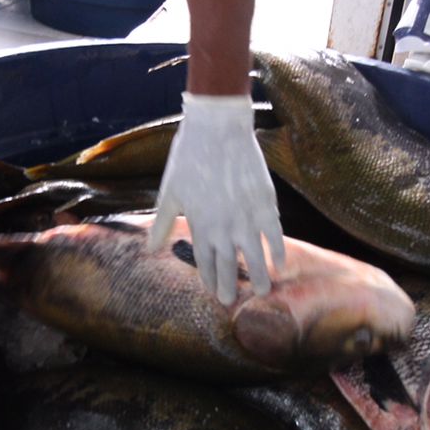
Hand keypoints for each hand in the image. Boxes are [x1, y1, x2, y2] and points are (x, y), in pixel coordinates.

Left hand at [148, 92, 285, 303]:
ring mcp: (246, 217)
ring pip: (254, 256)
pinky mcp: (265, 203)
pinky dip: (279, 251)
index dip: (209, 278)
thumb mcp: (169, 192)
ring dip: (258, 276)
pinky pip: (275, 234)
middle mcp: (223, 227)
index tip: (213, 291)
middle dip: (230, 285)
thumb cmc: (189, 157)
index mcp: (199, 225)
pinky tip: (280, 264)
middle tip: (232, 301)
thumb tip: (150, 250)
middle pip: (229, 265)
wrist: (217, 128)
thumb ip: (161, 224)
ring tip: (262, 292)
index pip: (205, 262)